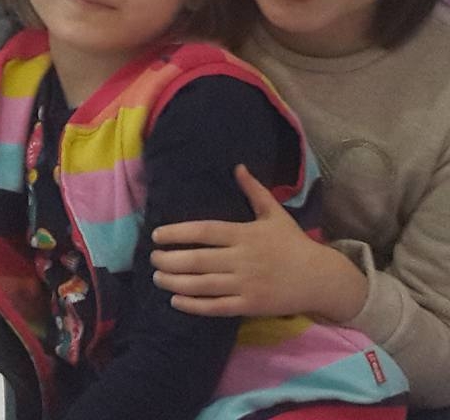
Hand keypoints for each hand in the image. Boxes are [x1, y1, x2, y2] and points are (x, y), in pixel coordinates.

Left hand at [149, 164, 367, 320]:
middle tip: (152, 258)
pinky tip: (176, 301)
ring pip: (203, 285)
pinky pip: (217, 307)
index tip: (156, 235)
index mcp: (244, 234)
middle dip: (170, 259)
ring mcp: (247, 284)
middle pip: (198, 260)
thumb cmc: (293, 243)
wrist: (321, 278)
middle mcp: (242, 259)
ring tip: (157, 277)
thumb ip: (254, 190)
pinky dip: (195, 306)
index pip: (204, 231)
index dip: (178, 233)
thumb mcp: (275, 213)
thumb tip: (238, 166)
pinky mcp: (251, 305)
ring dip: (176, 282)